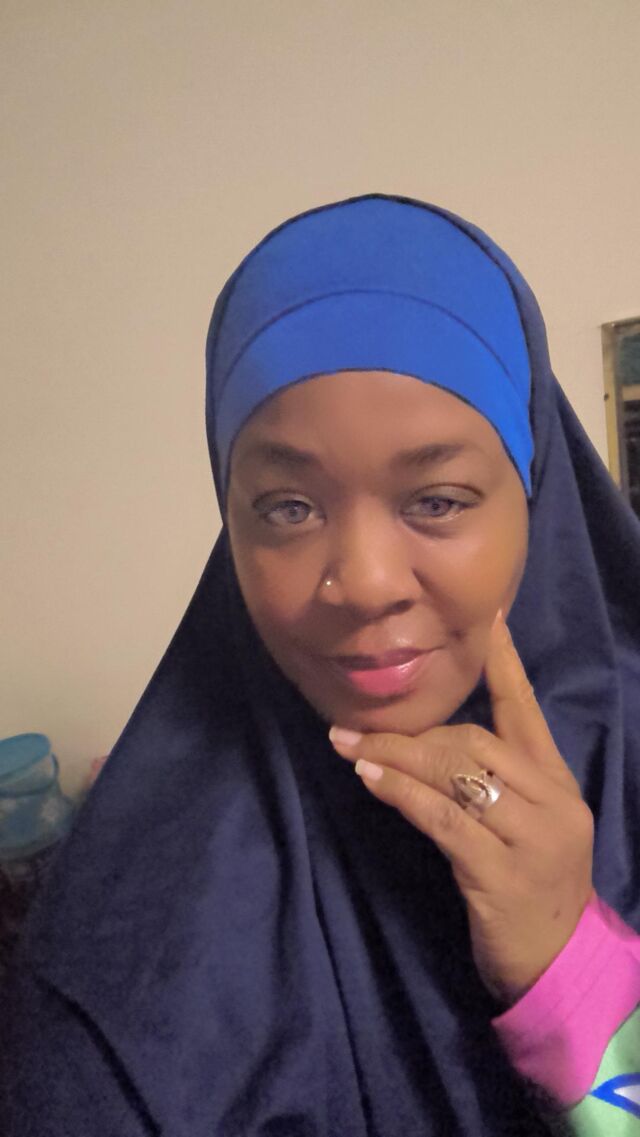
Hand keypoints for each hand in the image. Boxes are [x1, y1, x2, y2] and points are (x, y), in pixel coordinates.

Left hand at [329, 612, 593, 1005]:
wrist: (560, 963)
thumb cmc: (532, 887)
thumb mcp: (526, 826)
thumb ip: (494, 783)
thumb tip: (426, 743)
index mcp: (557, 783)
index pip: (525, 710)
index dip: (504, 664)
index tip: (488, 620)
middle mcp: (550, 802)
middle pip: (474, 741)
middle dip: (413, 733)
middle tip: (359, 728)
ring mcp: (530, 838)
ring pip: (455, 774)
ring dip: (397, 757)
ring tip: (350, 746)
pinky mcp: (500, 874)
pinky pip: (442, 819)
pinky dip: (401, 793)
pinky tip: (369, 779)